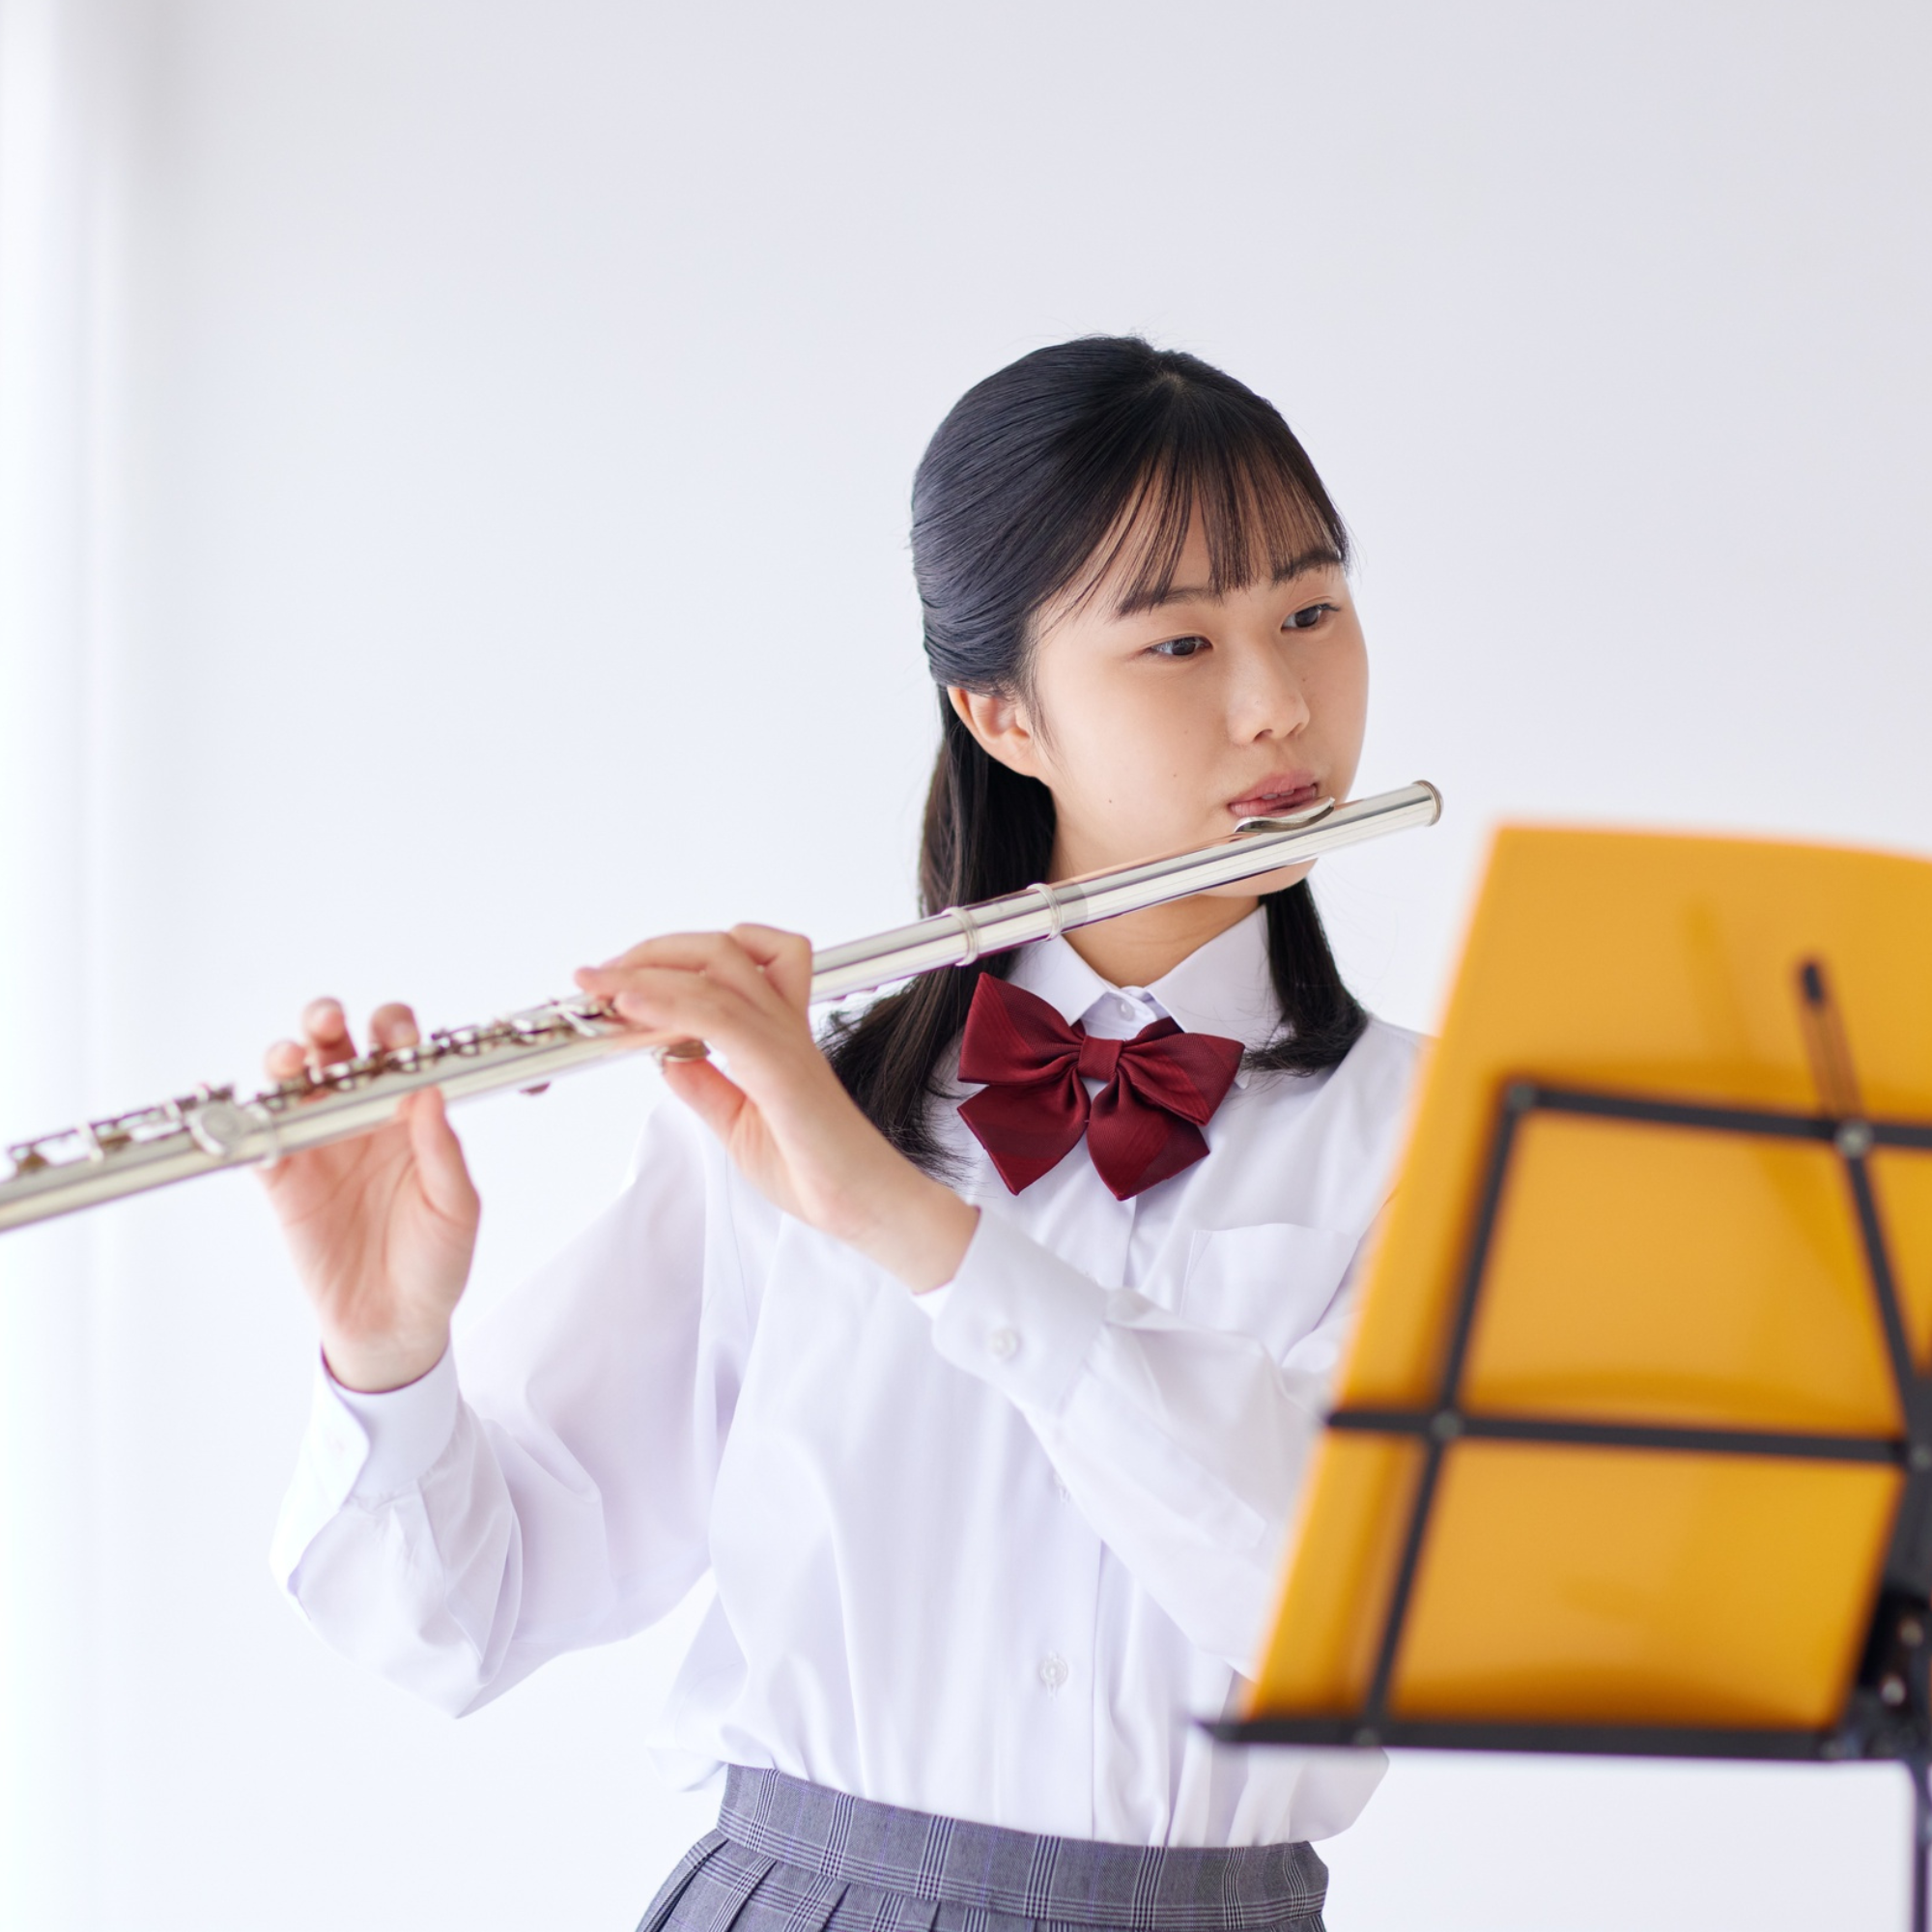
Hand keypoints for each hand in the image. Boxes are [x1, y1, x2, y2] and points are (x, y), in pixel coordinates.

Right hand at [259, 999, 480, 1391]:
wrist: (395, 1323)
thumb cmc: (435, 1261)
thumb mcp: (456, 1208)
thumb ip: (443, 1152)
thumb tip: (430, 1093)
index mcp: (408, 1114)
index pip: (397, 1053)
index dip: (393, 1031)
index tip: (395, 1037)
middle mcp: (360, 1118)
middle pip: (336, 1051)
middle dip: (327, 1024)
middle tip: (328, 1022)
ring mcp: (318, 1145)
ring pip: (291, 1085)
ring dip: (285, 1060)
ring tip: (290, 1060)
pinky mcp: (282, 1181)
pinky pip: (256, 1141)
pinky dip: (244, 1121)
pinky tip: (242, 1108)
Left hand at [574, 927, 976, 1291]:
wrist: (863, 1205)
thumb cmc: (816, 1171)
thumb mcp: (738, 1125)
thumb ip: (706, 1087)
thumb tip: (666, 1057)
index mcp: (777, 1034)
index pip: (731, 965)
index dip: (670, 963)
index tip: (615, 985)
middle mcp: (783, 1024)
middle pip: (719, 949)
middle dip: (653, 952)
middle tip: (601, 977)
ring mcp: (784, 1040)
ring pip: (715, 969)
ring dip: (645, 969)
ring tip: (598, 983)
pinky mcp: (779, 1068)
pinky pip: (717, 1015)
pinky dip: (667, 1001)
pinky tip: (629, 1004)